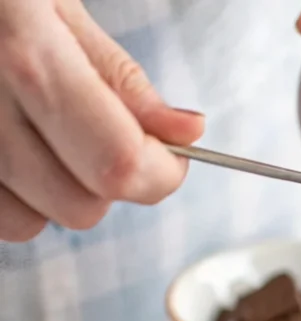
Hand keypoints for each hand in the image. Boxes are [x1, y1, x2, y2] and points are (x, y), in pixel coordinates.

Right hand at [0, 0, 203, 241]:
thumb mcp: (54, 3)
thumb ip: (120, 77)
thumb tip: (188, 131)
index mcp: (28, 58)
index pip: (119, 163)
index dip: (162, 174)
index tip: (172, 159)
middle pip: (81, 207)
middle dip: (109, 184)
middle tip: (99, 136)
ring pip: (31, 224)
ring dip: (53, 194)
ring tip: (39, 133)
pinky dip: (10, 197)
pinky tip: (7, 147)